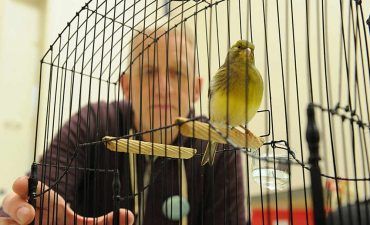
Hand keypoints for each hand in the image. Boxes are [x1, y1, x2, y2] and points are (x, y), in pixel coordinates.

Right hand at [1, 176, 133, 224]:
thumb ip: (104, 222)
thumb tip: (129, 215)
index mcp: (42, 201)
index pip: (27, 186)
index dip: (24, 183)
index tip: (27, 183)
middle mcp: (24, 213)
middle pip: (10, 202)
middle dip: (17, 206)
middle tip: (31, 216)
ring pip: (2, 222)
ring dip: (9, 222)